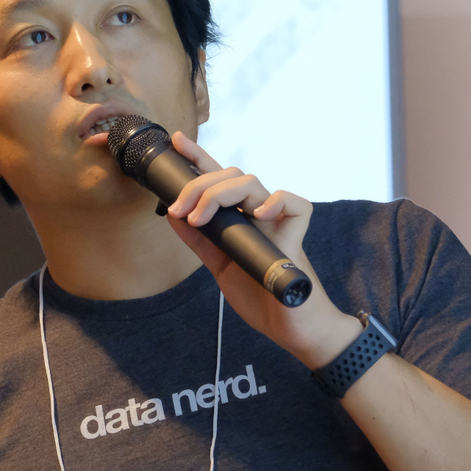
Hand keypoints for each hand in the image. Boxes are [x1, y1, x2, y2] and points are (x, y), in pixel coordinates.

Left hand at [162, 131, 361, 367]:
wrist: (291, 327)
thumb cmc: (261, 295)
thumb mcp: (220, 267)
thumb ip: (200, 242)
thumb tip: (172, 216)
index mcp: (240, 219)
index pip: (220, 181)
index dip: (200, 158)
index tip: (177, 142)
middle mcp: (258, 214)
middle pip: (232, 176)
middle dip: (199, 185)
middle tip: (180, 210)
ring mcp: (278, 222)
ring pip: (253, 184)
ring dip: (219, 194)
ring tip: (201, 217)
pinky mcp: (297, 234)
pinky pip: (294, 204)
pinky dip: (276, 202)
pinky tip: (259, 213)